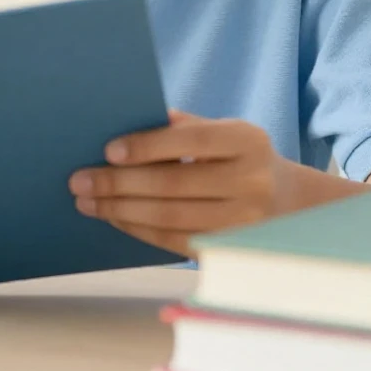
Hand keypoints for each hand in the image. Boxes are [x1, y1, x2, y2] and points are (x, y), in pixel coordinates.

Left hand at [68, 111, 289, 256]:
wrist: (291, 203)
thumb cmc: (238, 156)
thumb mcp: (222, 130)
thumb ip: (181, 126)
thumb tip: (124, 119)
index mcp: (245, 140)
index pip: (189, 141)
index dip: (147, 146)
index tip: (108, 151)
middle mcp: (251, 181)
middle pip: (174, 184)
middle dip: (120, 184)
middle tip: (79, 180)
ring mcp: (245, 222)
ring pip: (172, 217)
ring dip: (121, 211)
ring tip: (87, 201)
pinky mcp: (232, 251)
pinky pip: (177, 242)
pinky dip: (140, 230)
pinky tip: (114, 218)